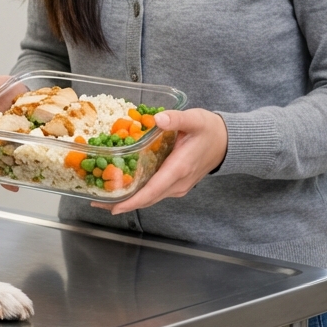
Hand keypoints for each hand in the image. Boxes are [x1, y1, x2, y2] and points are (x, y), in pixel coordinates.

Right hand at [0, 75, 18, 191]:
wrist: (35, 93)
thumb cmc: (14, 91)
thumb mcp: (3, 83)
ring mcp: (11, 143)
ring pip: (4, 163)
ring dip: (5, 176)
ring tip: (11, 185)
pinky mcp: (26, 148)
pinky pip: (23, 162)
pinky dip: (24, 171)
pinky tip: (27, 178)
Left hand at [92, 108, 227, 215]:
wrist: (228, 141)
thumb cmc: (210, 130)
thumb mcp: (194, 119)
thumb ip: (176, 119)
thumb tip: (159, 119)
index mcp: (179, 168)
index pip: (152, 191)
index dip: (132, 201)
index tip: (114, 207)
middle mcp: (178, 182)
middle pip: (147, 199)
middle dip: (122, 203)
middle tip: (97, 201)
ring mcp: (179, 185)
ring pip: (151, 198)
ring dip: (129, 199)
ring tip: (105, 197)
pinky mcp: (177, 183)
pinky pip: (156, 192)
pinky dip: (139, 194)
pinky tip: (126, 188)